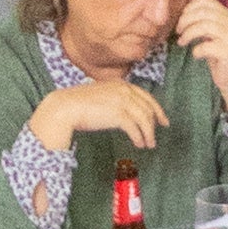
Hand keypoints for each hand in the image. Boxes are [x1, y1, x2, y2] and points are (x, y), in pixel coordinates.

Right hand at [33, 71, 167, 156]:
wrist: (65, 108)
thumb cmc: (77, 104)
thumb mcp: (100, 95)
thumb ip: (113, 99)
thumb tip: (124, 112)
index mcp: (120, 84)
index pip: (145, 96)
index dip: (157, 109)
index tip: (162, 120)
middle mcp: (124, 90)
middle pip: (147, 108)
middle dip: (155, 123)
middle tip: (156, 136)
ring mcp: (122, 101)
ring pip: (144, 119)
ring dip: (148, 134)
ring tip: (149, 144)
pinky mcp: (118, 114)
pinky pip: (135, 128)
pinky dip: (139, 137)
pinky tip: (138, 144)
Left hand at [172, 0, 227, 113]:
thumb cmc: (217, 52)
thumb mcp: (207, 30)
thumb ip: (202, 11)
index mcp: (226, 15)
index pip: (205, 2)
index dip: (189, 9)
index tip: (181, 21)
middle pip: (203, 13)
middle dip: (186, 21)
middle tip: (179, 32)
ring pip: (204, 27)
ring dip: (188, 34)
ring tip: (182, 42)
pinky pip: (207, 46)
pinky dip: (197, 50)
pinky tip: (196, 54)